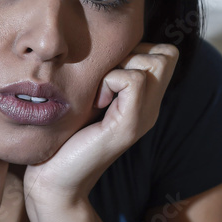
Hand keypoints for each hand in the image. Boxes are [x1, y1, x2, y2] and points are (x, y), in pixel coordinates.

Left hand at [23, 42, 178, 214]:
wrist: (54, 179)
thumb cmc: (64, 136)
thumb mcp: (90, 96)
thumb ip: (106, 74)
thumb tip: (106, 42)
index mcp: (144, 100)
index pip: (166, 53)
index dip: (139, 49)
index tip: (109, 71)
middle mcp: (151, 108)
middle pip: (167, 53)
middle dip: (134, 54)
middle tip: (106, 81)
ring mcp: (144, 117)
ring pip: (153, 62)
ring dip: (120, 67)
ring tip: (100, 93)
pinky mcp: (129, 126)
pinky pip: (133, 79)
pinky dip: (110, 81)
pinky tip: (96, 103)